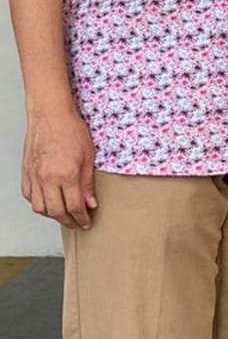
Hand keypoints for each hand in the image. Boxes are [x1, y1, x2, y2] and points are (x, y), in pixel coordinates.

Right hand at [23, 107, 96, 228]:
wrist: (50, 115)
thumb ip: (87, 183)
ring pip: (40, 208)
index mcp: (66, 174)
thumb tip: (90, 203)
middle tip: (77, 223)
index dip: (82, 218)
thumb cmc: (70, 130)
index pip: (74, 207)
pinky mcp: (26, 173)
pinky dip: (39, 203)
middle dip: (68, 221)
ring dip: (52, 215)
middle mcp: (47, 178)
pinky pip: (29, 196)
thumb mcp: (88, 156)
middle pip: (56, 212)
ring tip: (64, 214)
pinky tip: (48, 201)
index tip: (86, 222)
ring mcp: (34, 176)